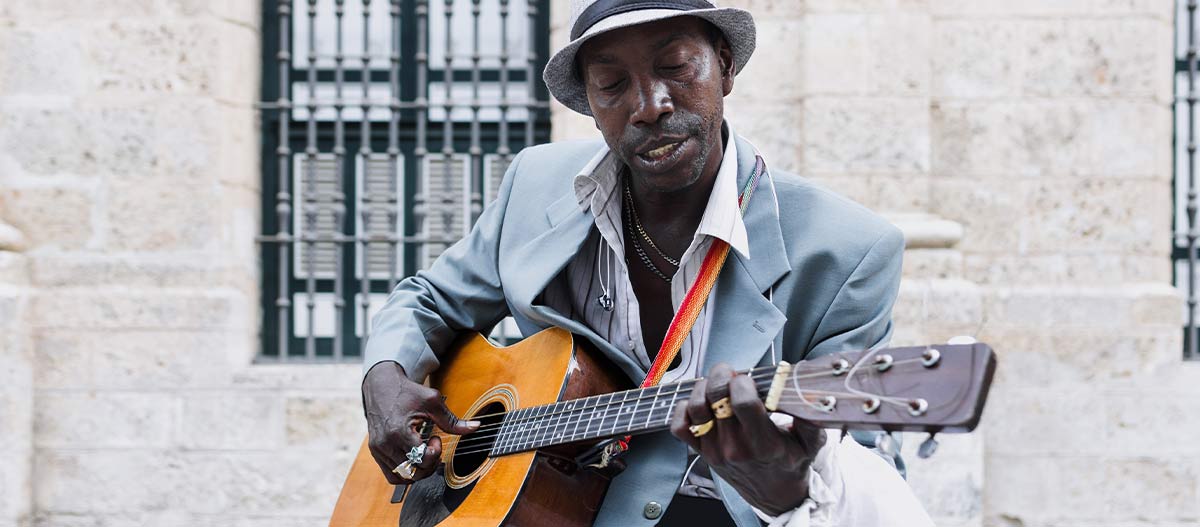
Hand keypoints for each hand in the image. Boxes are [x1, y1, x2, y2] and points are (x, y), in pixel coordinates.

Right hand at [362, 361, 479, 483]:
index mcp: (399, 431)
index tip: (435, 439)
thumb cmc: (407, 392)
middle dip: (429, 463)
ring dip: (419, 469)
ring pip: (403, 477)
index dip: (435, 453)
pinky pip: (391, 475)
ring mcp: (378, 450)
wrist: (381, 386)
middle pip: (414, 472)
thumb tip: (476, 426)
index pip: (421, 459)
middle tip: (431, 447)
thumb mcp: (432, 401)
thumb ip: (452, 420)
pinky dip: (406, 473)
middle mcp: (385, 444)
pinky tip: (413, 458)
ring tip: (422, 452)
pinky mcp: (375, 452)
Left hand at [669, 363, 825, 515]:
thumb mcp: (810, 442)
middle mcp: (736, 447)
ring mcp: (715, 451)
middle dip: (720, 375)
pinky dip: (683, 409)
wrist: (774, 494)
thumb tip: (805, 390)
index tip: (748, 378)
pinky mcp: (702, 452)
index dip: (742, 382)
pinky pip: (679, 427)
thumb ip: (811, 416)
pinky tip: (700, 402)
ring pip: (695, 408)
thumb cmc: (790, 463)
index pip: (742, 402)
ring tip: (714, 384)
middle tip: (728, 371)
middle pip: (715, 399)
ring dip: (702, 388)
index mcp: (764, 443)